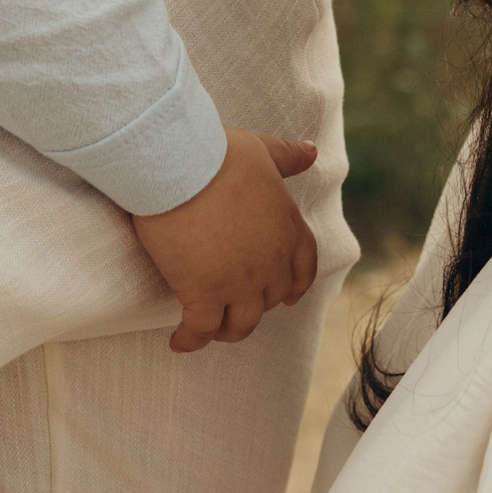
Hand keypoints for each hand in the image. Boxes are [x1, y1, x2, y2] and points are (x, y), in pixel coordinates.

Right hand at [130, 129, 318, 352]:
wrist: (180, 167)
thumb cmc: (217, 153)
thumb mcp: (261, 150)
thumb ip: (287, 156)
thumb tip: (312, 151)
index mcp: (287, 227)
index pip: (303, 267)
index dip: (296, 285)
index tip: (289, 298)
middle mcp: (270, 261)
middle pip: (271, 299)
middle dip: (257, 305)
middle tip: (236, 305)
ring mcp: (239, 283)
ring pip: (242, 323)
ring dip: (228, 330)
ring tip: (211, 331)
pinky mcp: (203, 294)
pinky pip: (201, 330)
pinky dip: (190, 340)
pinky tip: (179, 342)